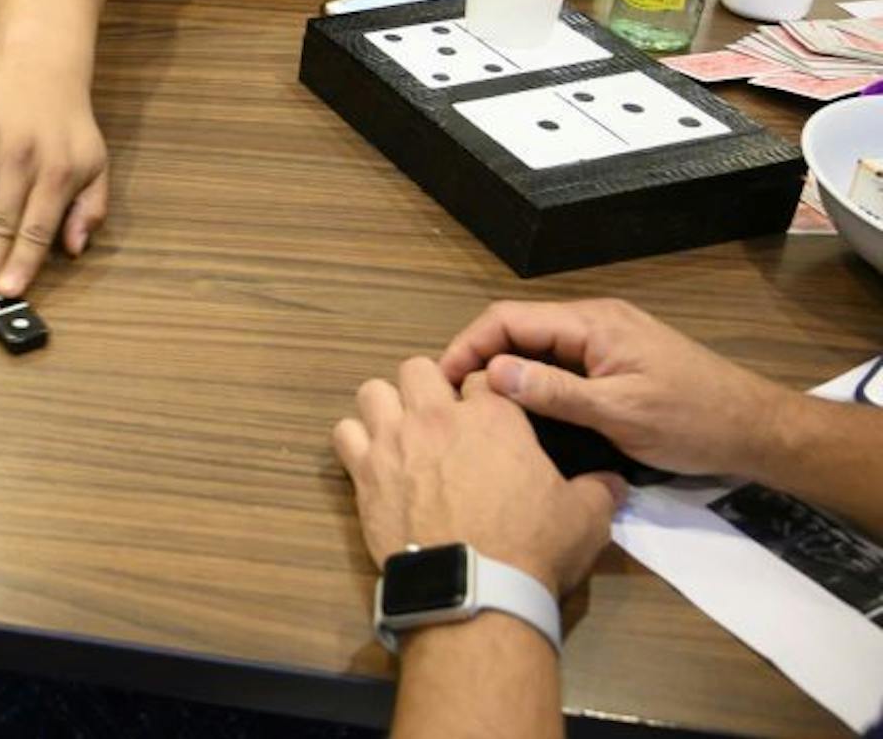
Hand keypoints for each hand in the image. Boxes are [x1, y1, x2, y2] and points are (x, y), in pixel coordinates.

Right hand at [0, 60, 108, 302]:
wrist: (45, 68)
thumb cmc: (67, 127)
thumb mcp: (95, 166)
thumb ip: (90, 208)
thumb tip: (75, 249)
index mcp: (58, 173)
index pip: (38, 227)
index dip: (23, 261)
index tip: (8, 292)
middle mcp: (25, 156)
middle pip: (3, 213)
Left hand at [333, 358, 622, 596]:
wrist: (475, 589)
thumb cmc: (533, 549)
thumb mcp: (586, 517)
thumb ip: (599, 491)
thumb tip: (615, 482)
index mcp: (493, 418)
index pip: (482, 377)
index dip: (484, 394)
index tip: (487, 416)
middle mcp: (437, 417)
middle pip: (418, 369)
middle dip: (428, 388)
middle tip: (438, 420)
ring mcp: (394, 441)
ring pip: (372, 391)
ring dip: (385, 408)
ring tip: (400, 435)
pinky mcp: (363, 472)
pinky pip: (343, 434)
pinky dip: (354, 443)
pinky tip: (370, 462)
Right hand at [438, 299, 791, 478]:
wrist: (757, 432)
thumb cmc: (693, 421)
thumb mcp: (620, 413)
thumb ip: (555, 392)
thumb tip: (490, 375)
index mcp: (592, 323)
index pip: (508, 319)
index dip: (468, 346)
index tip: (440, 382)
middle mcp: (594, 322)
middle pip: (518, 330)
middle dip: (479, 360)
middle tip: (452, 402)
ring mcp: (606, 342)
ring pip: (537, 349)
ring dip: (505, 374)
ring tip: (476, 410)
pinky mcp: (615, 363)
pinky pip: (559, 364)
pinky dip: (533, 384)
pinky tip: (521, 414)